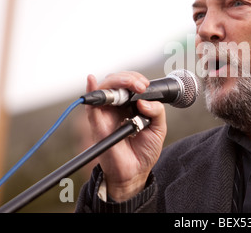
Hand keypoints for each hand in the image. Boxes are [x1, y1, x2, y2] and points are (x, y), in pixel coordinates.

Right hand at [85, 71, 166, 201]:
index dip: (136, 79)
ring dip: (118, 81)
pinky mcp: (98, 123)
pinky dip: (91, 91)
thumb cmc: (145, 151)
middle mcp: (117, 107)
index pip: (128, 84)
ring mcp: (106, 113)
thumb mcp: (158, 128)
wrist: (135, 172)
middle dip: (129, 78)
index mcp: (130, 105)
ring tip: (133, 85)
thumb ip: (157, 111)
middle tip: (141, 86)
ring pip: (105, 88)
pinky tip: (92, 81)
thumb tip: (143, 101)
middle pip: (115, 81)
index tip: (146, 85)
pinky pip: (91, 106)